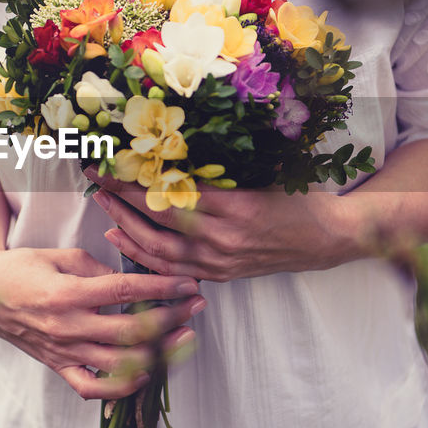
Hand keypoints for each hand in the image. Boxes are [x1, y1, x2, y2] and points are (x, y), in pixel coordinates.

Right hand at [0, 244, 204, 399]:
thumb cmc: (23, 268)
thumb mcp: (61, 256)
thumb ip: (98, 268)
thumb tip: (132, 281)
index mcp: (68, 294)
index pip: (125, 292)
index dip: (162, 288)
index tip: (188, 282)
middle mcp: (67, 327)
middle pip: (131, 331)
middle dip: (171, 319)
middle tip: (196, 306)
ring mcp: (63, 352)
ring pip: (119, 363)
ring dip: (159, 353)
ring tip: (184, 338)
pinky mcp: (58, 366)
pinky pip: (92, 388)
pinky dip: (121, 387)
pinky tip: (145, 372)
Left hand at [83, 166, 363, 281]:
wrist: (329, 238)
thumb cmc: (298, 198)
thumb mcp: (262, 174)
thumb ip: (219, 171)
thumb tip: (170, 152)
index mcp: (234, 208)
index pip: (171, 192)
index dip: (136, 180)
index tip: (110, 164)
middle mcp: (223, 239)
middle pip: (157, 220)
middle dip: (122, 201)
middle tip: (98, 181)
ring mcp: (220, 262)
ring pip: (159, 249)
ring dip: (126, 227)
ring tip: (104, 207)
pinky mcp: (221, 275)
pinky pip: (172, 267)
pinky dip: (143, 254)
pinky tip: (123, 238)